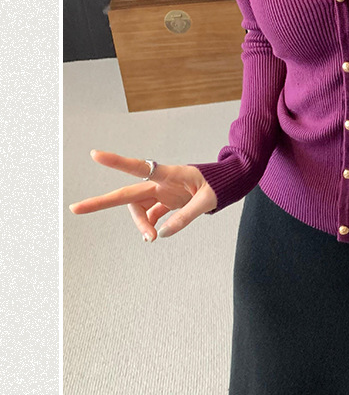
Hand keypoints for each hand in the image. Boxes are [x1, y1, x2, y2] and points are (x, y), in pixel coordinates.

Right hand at [68, 149, 217, 241]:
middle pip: (127, 195)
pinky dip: (149, 226)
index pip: (139, 167)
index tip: (95, 155)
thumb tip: (162, 233)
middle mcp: (160, 182)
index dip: (117, 162)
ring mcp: (162, 192)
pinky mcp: (166, 201)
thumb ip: (186, 216)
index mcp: (169, 174)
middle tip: (75, 208)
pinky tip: (153, 234)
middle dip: (101, 202)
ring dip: (140, 224)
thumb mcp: (207, 200)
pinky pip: (150, 214)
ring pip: (139, 209)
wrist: (228, 182)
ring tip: (151, 239)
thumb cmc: (219, 185)